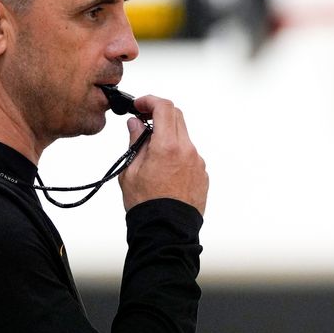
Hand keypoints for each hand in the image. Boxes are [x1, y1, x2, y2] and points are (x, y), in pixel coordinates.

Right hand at [118, 95, 208, 214]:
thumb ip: (136, 142)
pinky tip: (164, 169)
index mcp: (168, 147)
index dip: (150, 100)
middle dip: (159, 114)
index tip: (140, 105)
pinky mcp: (203, 174)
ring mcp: (198, 162)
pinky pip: (190, 155)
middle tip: (144, 121)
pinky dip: (177, 153)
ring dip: (169, 136)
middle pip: (177, 117)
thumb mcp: (130, 171)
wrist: (166, 231)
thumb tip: (136, 124)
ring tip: (151, 154)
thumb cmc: (147, 206)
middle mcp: (187, 151)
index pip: (164, 107)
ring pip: (184, 137)